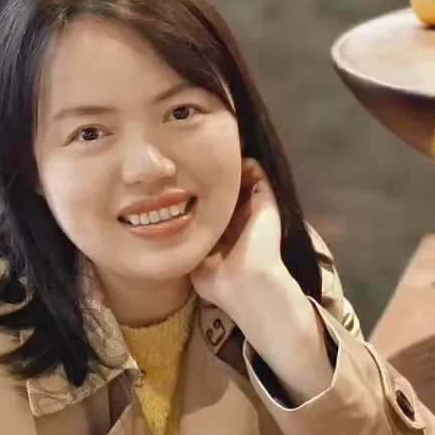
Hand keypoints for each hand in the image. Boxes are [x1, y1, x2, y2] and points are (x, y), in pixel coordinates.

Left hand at [190, 159, 288, 319]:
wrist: (248, 285)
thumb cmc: (220, 281)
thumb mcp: (197, 262)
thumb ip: (188, 244)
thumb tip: (167, 231)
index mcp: (227, 235)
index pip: (213, 208)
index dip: (198, 194)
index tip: (179, 179)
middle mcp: (241, 219)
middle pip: (227, 190)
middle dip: (211, 175)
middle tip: (192, 156)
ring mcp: (255, 209)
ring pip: (243, 179)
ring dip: (227, 165)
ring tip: (207, 149)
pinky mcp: (266, 200)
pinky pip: (257, 172)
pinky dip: (244, 162)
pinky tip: (222, 155)